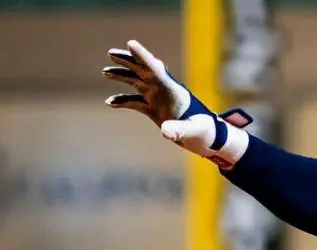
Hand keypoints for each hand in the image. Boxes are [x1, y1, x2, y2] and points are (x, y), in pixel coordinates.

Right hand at [102, 39, 252, 168]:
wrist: (210, 139)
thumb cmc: (206, 132)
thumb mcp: (194, 131)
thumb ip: (180, 130)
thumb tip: (166, 132)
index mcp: (174, 92)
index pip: (156, 70)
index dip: (143, 57)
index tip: (131, 43)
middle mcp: (165, 92)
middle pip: (144, 71)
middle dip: (128, 61)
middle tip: (112, 53)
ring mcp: (159, 100)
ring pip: (137, 83)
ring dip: (123, 76)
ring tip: (106, 72)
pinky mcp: (156, 111)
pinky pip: (136, 102)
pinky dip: (123, 101)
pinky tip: (110, 103)